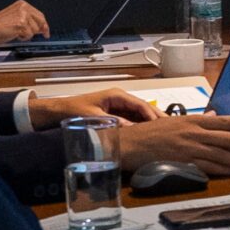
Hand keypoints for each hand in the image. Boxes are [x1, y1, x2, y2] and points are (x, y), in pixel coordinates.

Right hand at [0, 0, 48, 50]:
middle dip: (37, 30)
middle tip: (31, 35)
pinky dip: (22, 38)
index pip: (39, 15)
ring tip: (13, 32)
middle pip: (41, 22)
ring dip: (26, 35)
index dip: (44, 24)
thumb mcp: (14, 19)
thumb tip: (42, 28)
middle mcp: (24, 7)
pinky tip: (13, 34)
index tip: (46, 31)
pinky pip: (29, 35)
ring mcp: (23, 15)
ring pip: (35, 30)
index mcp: (22, 4)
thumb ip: (28, 21)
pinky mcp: (21, 24)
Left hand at [28, 88, 159, 130]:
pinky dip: (141, 124)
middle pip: (144, 108)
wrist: (58, 111)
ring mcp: (118, 106)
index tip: (162, 125)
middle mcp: (120, 99)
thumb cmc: (74, 110)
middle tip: (171, 127)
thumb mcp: (94, 117)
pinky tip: (149, 133)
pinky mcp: (115, 114)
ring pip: (140, 113)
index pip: (141, 104)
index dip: (152, 114)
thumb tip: (132, 129)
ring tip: (164, 131)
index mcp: (117, 96)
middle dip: (157, 117)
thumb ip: (113, 122)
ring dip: (150, 121)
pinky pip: (132, 118)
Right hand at [121, 114, 229, 175]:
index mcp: (193, 120)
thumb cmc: (150, 132)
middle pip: (228, 138)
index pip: (225, 121)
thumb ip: (198, 120)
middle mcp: (194, 132)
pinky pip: (208, 167)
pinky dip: (222, 170)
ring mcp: (190, 148)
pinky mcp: (184, 163)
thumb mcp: (176, 121)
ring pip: (221, 154)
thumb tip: (215, 115)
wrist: (130, 144)